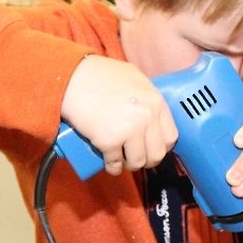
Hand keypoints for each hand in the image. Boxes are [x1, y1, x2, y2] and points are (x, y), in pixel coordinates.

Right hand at [60, 55, 176, 175]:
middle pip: (157, 153)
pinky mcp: (109, 141)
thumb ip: (145, 94)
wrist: (72, 78)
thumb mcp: (132, 78)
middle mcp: (146, 117)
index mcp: (155, 101)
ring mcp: (129, 130)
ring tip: (121, 160)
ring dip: (129, 164)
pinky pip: (115, 163)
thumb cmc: (97, 75)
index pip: (171, 136)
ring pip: (137, 162)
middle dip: (147, 159)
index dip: (161, 146)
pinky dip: (112, 167)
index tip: (152, 148)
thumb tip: (149, 109)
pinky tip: (110, 165)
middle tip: (136, 157)